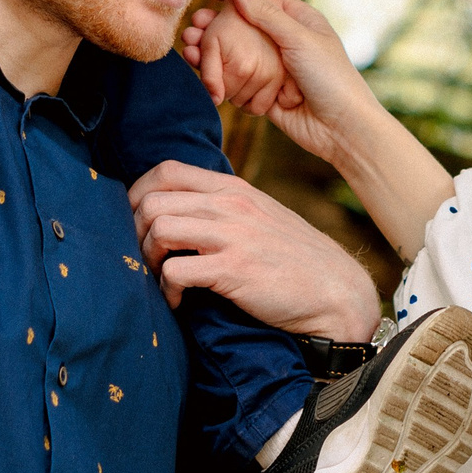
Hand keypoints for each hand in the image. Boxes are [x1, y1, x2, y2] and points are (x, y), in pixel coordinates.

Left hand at [126, 161, 378, 343]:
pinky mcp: (234, 269)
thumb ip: (225, 208)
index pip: (166, 171)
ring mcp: (232, 235)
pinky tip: (178, 301)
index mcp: (234, 189)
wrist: (336, 291)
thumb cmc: (296, 259)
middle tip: (144, 259)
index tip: (135, 224)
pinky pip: (175, 271)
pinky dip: (167, 289)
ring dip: (148, 259)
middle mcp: (230, 204)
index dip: (137, 195)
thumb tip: (181, 213)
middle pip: (153, 201)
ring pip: (158, 229)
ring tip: (160, 280)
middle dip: (135, 233)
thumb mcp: (261, 217)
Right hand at [190, 0, 386, 166]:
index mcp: (300, 22)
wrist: (342, 129)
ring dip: (212, 52)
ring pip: (238, 56)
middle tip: (192, 24)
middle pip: (245, 28)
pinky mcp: (265, 95)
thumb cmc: (330, 76)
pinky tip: (198, 70)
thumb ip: (266, 13)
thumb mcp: (298, 38)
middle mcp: (286, 43)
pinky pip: (238, 83)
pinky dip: (219, 77)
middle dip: (216, 25)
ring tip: (188, 46)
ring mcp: (275, 70)